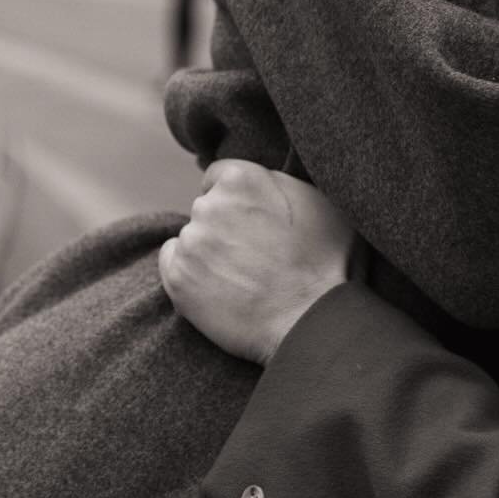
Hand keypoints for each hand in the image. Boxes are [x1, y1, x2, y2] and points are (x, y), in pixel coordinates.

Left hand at [158, 160, 359, 362]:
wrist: (311, 321)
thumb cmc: (326, 262)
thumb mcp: (319, 202)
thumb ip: (279, 181)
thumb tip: (262, 178)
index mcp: (242, 179)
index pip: (220, 176)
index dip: (239, 200)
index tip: (253, 220)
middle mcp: (210, 205)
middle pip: (207, 206)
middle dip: (225, 224)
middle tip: (254, 253)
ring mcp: (192, 243)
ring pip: (193, 237)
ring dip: (210, 251)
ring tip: (243, 277)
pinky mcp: (178, 278)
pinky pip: (172, 261)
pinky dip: (188, 271)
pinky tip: (219, 287)